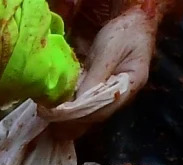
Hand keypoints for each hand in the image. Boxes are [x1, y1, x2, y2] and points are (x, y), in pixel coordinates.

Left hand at [45, 7, 154, 127]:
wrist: (133, 24)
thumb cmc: (124, 34)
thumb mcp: (109, 51)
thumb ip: (96, 76)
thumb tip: (78, 101)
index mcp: (132, 84)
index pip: (105, 108)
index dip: (82, 115)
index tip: (60, 115)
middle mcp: (124, 96)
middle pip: (97, 116)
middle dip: (74, 120)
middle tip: (50, 122)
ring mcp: (114, 96)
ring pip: (91, 114)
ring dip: (71, 119)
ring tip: (49, 121)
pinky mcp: (104, 93)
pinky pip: (88, 106)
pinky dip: (73, 110)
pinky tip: (57, 112)